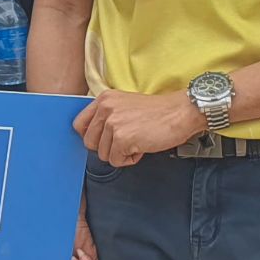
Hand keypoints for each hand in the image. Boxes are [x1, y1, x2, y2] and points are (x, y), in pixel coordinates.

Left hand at [73, 90, 205, 166]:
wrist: (181, 112)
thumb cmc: (158, 112)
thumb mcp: (125, 105)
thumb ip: (108, 116)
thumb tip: (94, 137)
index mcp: (104, 99)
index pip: (79, 124)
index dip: (92, 137)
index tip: (105, 139)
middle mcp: (105, 109)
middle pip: (89, 143)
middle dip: (107, 147)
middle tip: (126, 141)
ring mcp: (113, 124)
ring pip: (103, 154)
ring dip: (121, 153)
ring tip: (138, 141)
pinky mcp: (122, 139)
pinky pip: (116, 161)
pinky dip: (130, 159)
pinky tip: (143, 146)